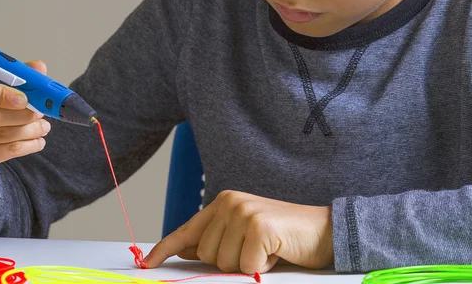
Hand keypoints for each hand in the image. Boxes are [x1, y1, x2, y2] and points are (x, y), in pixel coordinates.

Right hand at [0, 60, 50, 187]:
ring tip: (44, 127)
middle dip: (22, 115)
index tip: (24, 99)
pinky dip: (26, 146)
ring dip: (28, 130)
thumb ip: (13, 78)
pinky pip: (2, 152)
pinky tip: (38, 142)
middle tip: (40, 113)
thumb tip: (38, 67)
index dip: (1, 93)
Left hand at [145, 190, 333, 273]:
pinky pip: (245, 267)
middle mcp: (230, 202)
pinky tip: (275, 254)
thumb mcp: (244, 237)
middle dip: (230, 263)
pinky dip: (261, 268)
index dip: (165, 249)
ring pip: (224, 263)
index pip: (187, 229)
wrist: (324, 231)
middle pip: (207, 255)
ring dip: (247, 266)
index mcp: (223, 203)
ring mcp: (244, 212)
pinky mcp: (258, 226)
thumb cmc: (283, 238)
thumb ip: (217, 241)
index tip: (147, 263)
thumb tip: (186, 252)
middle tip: (256, 251)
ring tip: (267, 251)